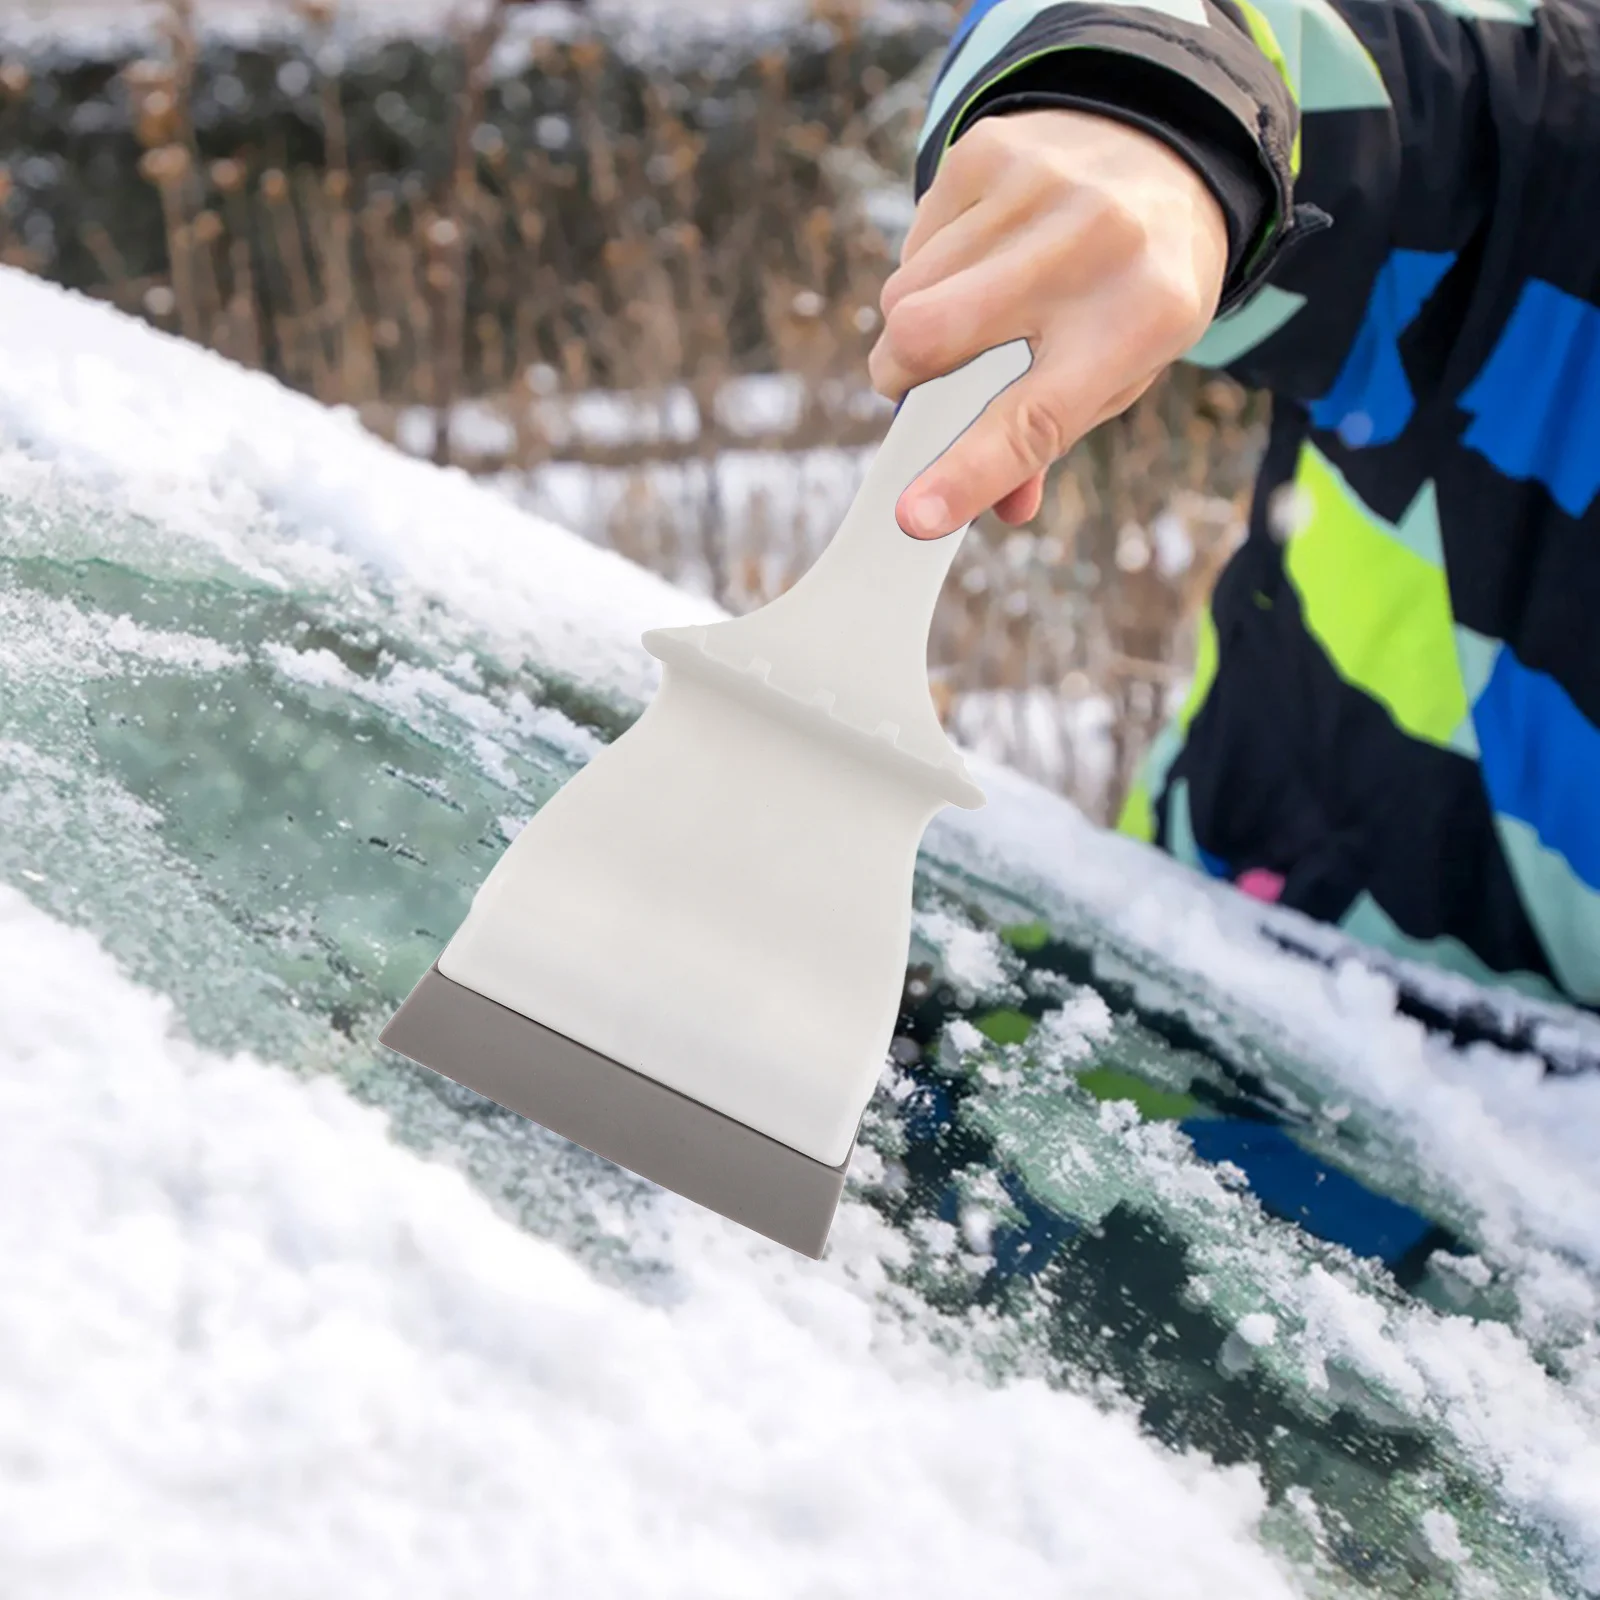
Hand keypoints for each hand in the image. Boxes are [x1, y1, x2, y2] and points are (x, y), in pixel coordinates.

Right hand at [869, 109, 1228, 536]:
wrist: (1170, 154)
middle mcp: (1090, 246)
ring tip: (969, 311)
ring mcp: (1037, 188)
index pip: (1033, 419)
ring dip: (913, 325)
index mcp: (1140, 320)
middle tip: (909, 386)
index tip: (911, 517)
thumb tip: (998, 506)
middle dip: (899, 376)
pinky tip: (977, 256)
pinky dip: (927, 268)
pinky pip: (912, 241)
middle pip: (930, 336)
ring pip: (905, 292)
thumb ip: (1054, 436)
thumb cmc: (1136, 289)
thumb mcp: (1124, 369)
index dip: (966, 474)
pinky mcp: (991, 149)